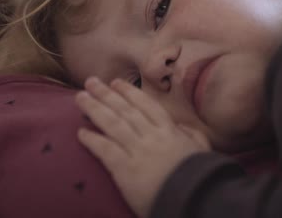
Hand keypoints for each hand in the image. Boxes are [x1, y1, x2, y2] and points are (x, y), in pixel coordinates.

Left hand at [75, 77, 209, 217]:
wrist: (196, 198)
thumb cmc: (200, 176)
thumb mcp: (201, 149)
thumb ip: (191, 134)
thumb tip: (180, 125)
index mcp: (169, 130)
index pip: (146, 105)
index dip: (129, 92)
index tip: (115, 82)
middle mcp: (152, 136)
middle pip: (125, 110)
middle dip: (106, 94)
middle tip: (90, 82)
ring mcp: (138, 152)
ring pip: (113, 125)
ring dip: (94, 109)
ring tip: (80, 98)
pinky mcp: (127, 170)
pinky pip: (106, 151)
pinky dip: (93, 140)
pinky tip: (81, 132)